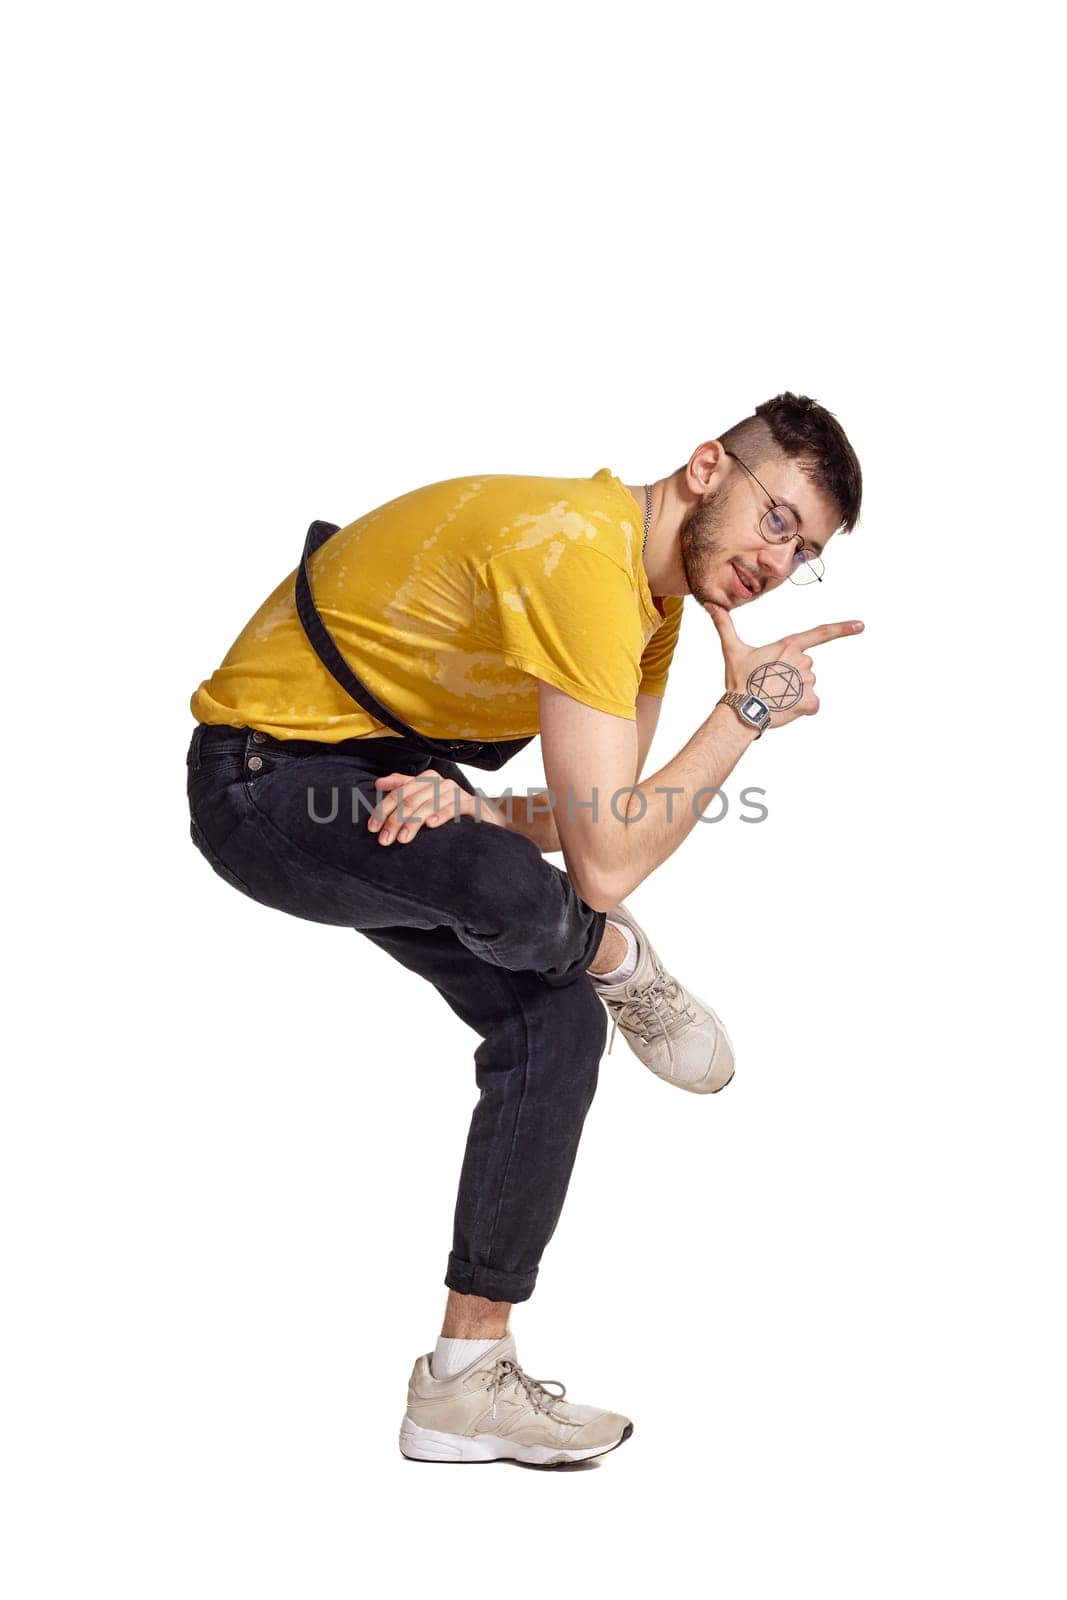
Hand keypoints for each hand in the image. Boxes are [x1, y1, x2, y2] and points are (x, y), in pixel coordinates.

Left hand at [366, 769, 506, 844]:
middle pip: (410, 799)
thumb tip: (378, 783)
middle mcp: (440, 783)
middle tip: (384, 840)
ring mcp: (456, 792)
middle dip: (394, 819)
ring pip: (428, 804)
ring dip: (413, 822)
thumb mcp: (426, 801)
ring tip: (402, 839)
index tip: (372, 827)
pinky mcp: (472, 804)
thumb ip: (404, 789)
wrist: (488, 818)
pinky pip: (455, 807)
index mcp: (426, 781)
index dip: (383, 808)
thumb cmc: (451, 811)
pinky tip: (431, 825)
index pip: (398, 791)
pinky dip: (442, 814)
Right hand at [704, 602, 864, 730]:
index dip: (841, 629)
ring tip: (774, 697)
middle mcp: (802, 662)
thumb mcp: (732, 650)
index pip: (820, 634)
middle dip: (791, 676)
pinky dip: (802, 708)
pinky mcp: (810, 701)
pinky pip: (813, 704)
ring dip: (794, 693)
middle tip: (769, 683)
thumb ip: (724, 625)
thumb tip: (710, 605)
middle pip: (805, 667)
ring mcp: (807, 682)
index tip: (861, 625)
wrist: (742, 710)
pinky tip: (785, 709)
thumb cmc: (738, 679)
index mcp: (788, 646)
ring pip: (807, 686)